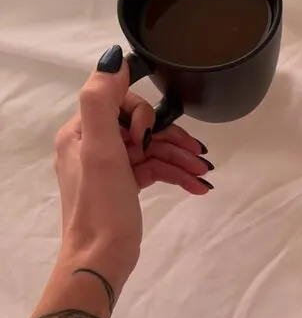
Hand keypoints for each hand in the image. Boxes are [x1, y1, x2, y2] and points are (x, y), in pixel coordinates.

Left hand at [53, 46, 213, 289]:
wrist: (101, 259)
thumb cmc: (101, 205)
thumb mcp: (101, 149)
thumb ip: (102, 101)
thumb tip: (112, 57)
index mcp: (80, 132)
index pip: (119, 101)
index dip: (143, 114)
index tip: (147, 137)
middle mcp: (92, 145)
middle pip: (141, 125)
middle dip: (172, 138)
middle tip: (198, 155)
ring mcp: (110, 166)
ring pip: (152, 148)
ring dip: (180, 158)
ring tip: (204, 173)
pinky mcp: (124, 185)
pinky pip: (154, 169)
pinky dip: (175, 175)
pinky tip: (198, 186)